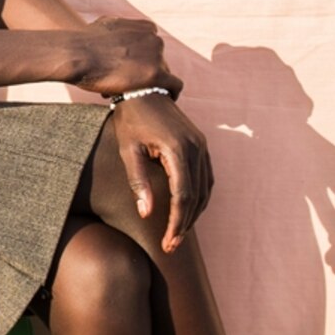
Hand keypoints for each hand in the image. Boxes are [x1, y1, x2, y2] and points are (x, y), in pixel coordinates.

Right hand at [68, 15, 173, 97]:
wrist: (78, 54)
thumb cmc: (85, 41)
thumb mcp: (106, 24)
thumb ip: (120, 27)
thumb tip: (117, 28)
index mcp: (146, 28)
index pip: (152, 46)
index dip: (142, 59)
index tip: (132, 70)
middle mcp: (154, 39)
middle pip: (158, 61)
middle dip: (145, 73)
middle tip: (128, 86)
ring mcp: (157, 56)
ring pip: (163, 74)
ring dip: (151, 85)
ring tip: (135, 96)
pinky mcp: (156, 74)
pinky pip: (174, 85)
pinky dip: (171, 93)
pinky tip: (166, 101)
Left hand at [113, 93, 215, 249]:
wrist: (144, 89)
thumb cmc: (131, 120)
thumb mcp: (128, 151)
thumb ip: (138, 182)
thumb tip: (147, 214)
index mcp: (178, 150)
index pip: (183, 196)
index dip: (177, 222)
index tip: (168, 242)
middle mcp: (196, 148)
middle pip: (197, 196)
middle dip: (185, 224)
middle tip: (171, 245)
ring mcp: (202, 145)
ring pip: (205, 189)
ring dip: (194, 213)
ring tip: (178, 233)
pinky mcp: (201, 145)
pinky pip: (206, 178)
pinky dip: (199, 197)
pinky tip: (187, 211)